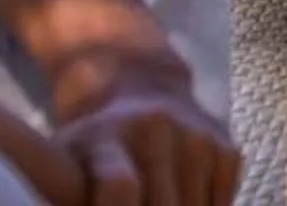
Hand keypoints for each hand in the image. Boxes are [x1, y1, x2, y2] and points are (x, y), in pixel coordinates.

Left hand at [51, 64, 239, 205]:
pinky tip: (185, 205)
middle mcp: (157, 129)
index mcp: (106, 138)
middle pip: (163, 205)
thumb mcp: (61, 165)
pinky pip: (222, 201)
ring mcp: (197, 136)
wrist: (143, 91)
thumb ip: (66, 196)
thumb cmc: (91, 147)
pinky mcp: (225, 146)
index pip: (121, 186)